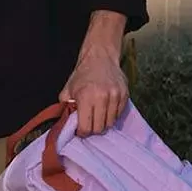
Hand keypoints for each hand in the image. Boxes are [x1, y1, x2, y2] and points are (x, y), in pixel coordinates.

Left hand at [63, 11, 131, 134]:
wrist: (100, 58)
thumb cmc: (82, 75)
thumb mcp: (68, 90)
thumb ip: (66, 107)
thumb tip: (66, 124)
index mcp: (86, 97)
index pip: (86, 127)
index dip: (82, 132)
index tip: (80, 130)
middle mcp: (102, 97)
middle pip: (100, 128)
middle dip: (92, 130)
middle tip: (88, 124)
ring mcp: (116, 96)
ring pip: (110, 123)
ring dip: (103, 123)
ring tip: (97, 117)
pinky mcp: (125, 95)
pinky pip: (119, 114)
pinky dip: (112, 116)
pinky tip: (105, 109)